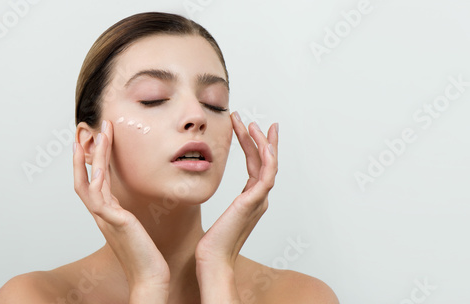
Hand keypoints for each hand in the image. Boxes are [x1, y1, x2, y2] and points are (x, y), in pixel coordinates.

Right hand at [72, 120, 169, 300]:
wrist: (149, 276)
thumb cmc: (145, 254)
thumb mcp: (134, 226)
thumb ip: (127, 214)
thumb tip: (129, 204)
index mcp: (107, 213)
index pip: (93, 182)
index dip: (90, 161)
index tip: (93, 141)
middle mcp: (102, 214)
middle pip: (86, 178)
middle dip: (86, 153)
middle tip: (90, 128)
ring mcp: (105, 218)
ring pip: (90, 182)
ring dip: (92, 157)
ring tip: (99, 134)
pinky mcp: (114, 223)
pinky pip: (99, 196)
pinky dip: (96, 177)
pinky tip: (99, 162)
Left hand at [195, 112, 277, 300]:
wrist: (213, 257)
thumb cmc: (214, 239)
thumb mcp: (220, 212)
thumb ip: (227, 200)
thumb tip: (214, 186)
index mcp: (252, 198)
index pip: (256, 165)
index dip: (254, 146)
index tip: (249, 128)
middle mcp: (259, 197)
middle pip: (264, 162)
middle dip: (260, 139)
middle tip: (255, 120)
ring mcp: (259, 200)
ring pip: (268, 164)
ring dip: (263, 143)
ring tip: (253, 125)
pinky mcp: (254, 202)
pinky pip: (267, 175)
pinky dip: (268, 158)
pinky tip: (263, 144)